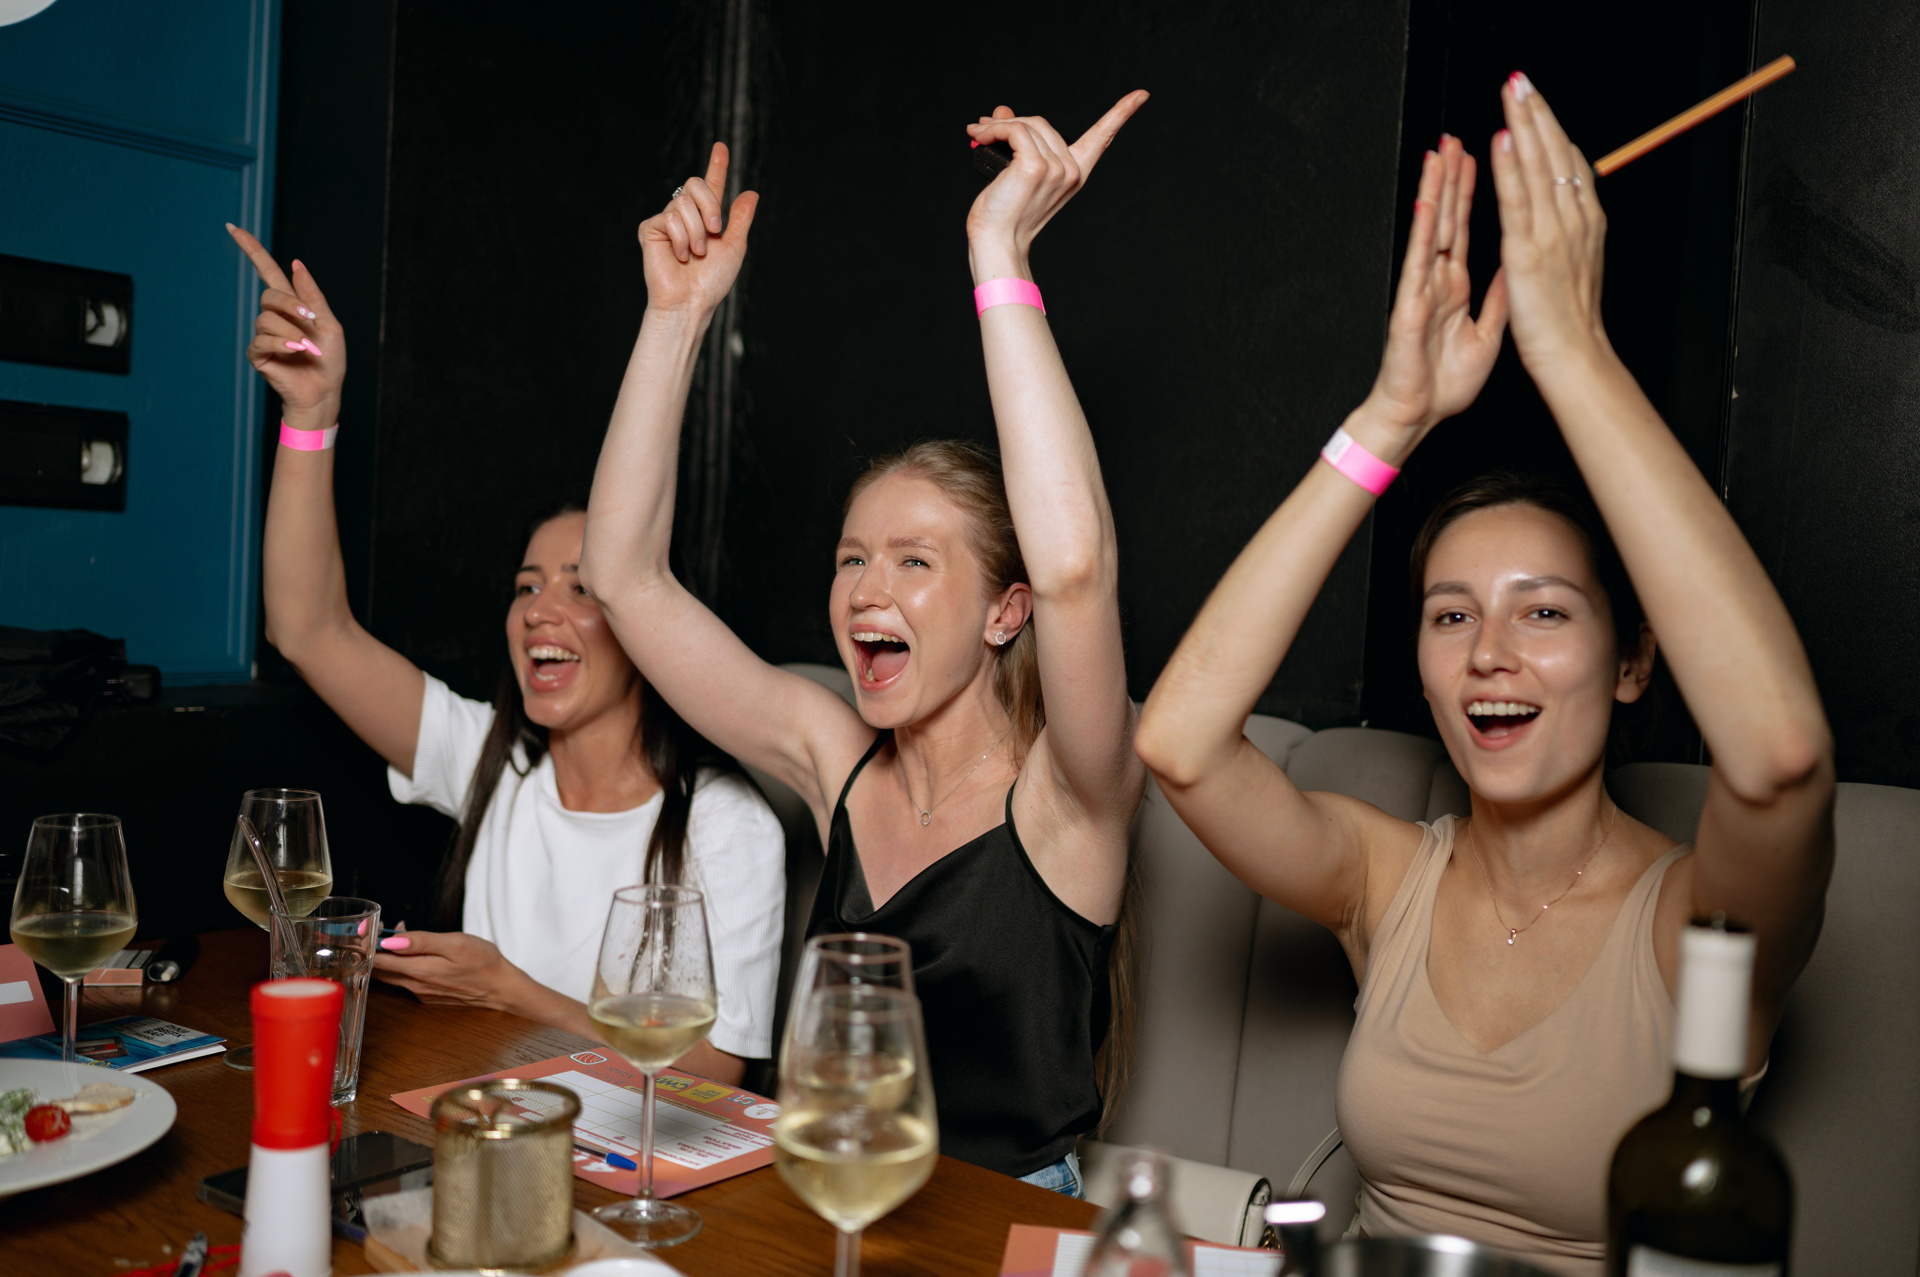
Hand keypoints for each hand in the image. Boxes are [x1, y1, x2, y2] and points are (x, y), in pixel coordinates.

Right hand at [226, 224, 343, 422]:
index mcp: (291, 306)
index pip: (267, 271)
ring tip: (308, 347)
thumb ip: (312, 295)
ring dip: (291, 332)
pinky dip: (283, 344)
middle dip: (291, 304)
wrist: (325, 391)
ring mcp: (264, 336)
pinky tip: (297, 352)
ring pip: (266, 319)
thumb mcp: (329, 323)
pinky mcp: (258, 355)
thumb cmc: (330, 360)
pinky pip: (262, 340)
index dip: (252, 250)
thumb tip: (296, 263)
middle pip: (269, 294)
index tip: (233, 227)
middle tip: (311, 319)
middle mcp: (274, 317)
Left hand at [371, 927, 531, 1013]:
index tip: (357, 929)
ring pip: (393, 973)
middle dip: (371, 949)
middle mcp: (415, 985)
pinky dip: (402, 963)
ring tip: (394, 932)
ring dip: (387, 955)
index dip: (364, 945)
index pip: (378, 960)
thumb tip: (391, 940)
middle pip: (380, 969)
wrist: (502, 989)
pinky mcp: (429, 995)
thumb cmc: (483, 962)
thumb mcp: (456, 943)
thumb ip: (422, 941)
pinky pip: (407, 978)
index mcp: (419, 970)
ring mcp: (421, 992)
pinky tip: (413, 950)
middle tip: (370, 929)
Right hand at [641, 142, 759, 315]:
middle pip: (695, 184)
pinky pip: (670, 217)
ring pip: (684, 203)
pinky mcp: (650, 228)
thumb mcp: (734, 246)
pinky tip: (679, 257)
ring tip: (695, 254)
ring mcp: (667, 221)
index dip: (717, 165)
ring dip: (697, 232)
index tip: (721, 146)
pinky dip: (681, 239)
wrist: (691, 301)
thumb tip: (751, 192)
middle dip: (710, 205)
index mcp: (706, 218)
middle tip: (715, 231)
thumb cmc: (711, 281)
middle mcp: (686, 215)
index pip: (712, 186)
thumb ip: (741, 218)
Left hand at [964, 90, 1148, 277]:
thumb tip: (1002, 109)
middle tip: (983, 128)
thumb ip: (1015, 140)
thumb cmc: (1004, 214)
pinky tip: (979, 136)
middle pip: (1041, 123)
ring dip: (997, 126)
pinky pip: (1014, 130)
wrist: (996, 242)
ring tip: (978, 133)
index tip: (1141, 94)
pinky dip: (994, 129)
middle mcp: (1070, 171)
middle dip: (1011, 122)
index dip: (1121, 113)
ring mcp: (1056, 169)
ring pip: (1026, 125)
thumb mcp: (1014, 171)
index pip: (1102, 138)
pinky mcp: (1035, 166)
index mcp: (1074, 175)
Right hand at [1360, 134, 1508, 450]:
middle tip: (1457, 138)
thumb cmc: (1443, 383)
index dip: (1471, 192)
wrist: (1418, 414)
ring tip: (1439, 155)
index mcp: (1454, 286)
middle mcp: (1435, 280)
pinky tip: (1426, 206)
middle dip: (1452, 177)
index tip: (1479, 157)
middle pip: (1446, 219)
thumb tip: (1514, 268)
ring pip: (1430, 231)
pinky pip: (1418, 265)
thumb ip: (1497, 297)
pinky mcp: (1411, 307)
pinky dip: (1422, 234)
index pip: (1465, 228)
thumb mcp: (1486, 333)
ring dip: (1434, 192)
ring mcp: (1421, 290)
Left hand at [1488, 73, 1610, 369]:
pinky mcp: (1529, 251)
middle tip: (1521, 80)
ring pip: (1539, 168)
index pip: (1569, 164)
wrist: (1575, 356)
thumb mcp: (1575, 268)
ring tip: (1512, 93)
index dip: (1553, 129)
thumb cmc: (1571, 321)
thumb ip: (1570, 236)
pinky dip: (1511, 168)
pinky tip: (1502, 142)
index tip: (1538, 102)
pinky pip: (1518, 201)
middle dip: (1539, 113)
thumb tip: (1566, 213)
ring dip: (1525, 126)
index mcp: (1585, 224)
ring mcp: (1553, 233)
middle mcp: (1574, 220)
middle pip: (1557, 154)